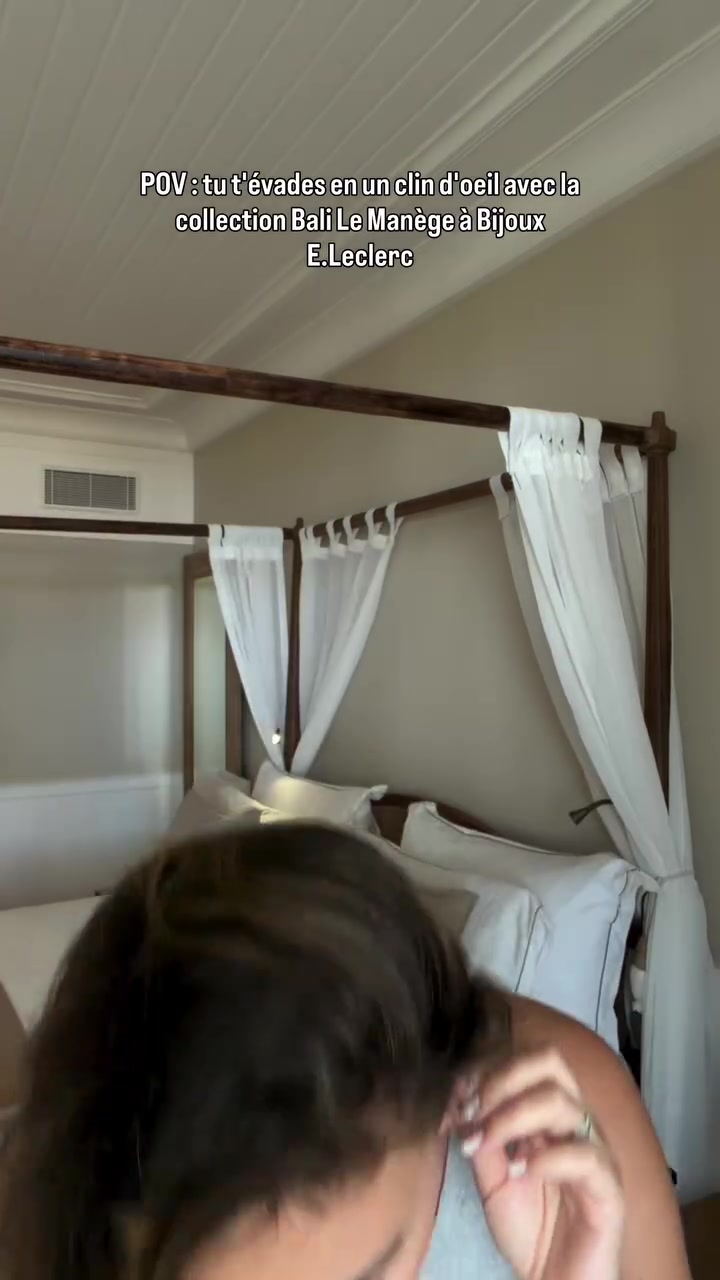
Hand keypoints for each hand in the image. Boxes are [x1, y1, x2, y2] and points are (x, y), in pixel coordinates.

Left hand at [444, 1048, 623, 1279]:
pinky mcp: (609, 1189)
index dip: (487, 1073)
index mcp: (551, 1115)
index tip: (455, 1104)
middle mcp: (577, 1123)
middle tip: (475, 1114)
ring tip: (489, 1147)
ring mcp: (596, 1152)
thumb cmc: (530, 1230)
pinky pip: (584, 1156)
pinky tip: (520, 1173)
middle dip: (503, 1080)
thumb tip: (460, 1100)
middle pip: (551, 1063)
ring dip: (513, 1117)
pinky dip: (544, 1158)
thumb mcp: (491, 1179)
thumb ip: (481, 1137)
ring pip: (562, 1102)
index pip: (528, 1062)